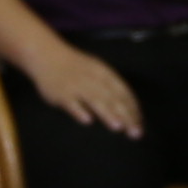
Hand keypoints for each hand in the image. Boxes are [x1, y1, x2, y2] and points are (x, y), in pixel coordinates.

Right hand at [25, 48, 143, 135]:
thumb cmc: (76, 66)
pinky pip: (71, 103)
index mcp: (104, 73)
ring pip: (94, 100)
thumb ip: (110, 87)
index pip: (123, 91)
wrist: (47, 54)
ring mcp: (76, 86)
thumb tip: (128, 108)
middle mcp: (93, 78)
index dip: (133, 107)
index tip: (140, 123)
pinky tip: (87, 120)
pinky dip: (79, 111)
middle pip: (112, 98)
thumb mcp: (96, 70)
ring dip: (107, 113)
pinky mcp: (61, 93)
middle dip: (126, 115)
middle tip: (136, 133)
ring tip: (118, 127)